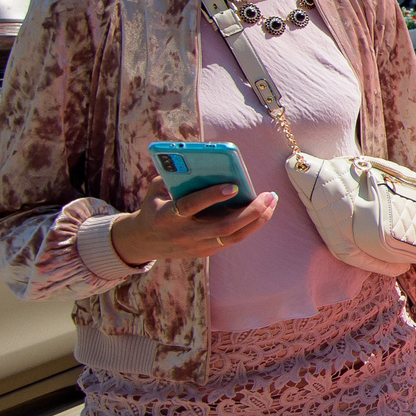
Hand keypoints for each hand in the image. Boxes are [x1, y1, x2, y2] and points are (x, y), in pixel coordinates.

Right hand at [109, 174, 277, 266]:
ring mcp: (196, 246)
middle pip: (223, 226)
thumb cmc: (155, 205)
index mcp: (167, 216)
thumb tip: (205, 163)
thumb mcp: (157, 189)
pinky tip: (263, 211)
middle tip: (269, 195)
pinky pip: (233, 239)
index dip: (212, 196)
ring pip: (233, 236)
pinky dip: (250, 225)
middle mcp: (183, 235)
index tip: (235, 185)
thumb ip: (176, 176)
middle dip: (249, 211)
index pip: (192, 206)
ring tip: (272, 201)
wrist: (143, 241)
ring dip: (257, 219)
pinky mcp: (205, 252)